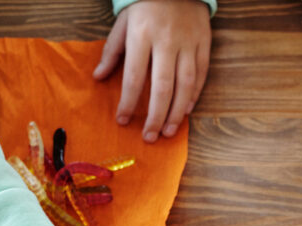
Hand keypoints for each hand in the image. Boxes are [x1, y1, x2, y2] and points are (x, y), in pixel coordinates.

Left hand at [94, 0, 210, 142]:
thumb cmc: (146, 5)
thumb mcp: (124, 23)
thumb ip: (112, 51)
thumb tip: (98, 77)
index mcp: (142, 35)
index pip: (134, 77)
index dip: (128, 102)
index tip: (123, 120)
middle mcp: (166, 41)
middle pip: (162, 87)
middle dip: (155, 116)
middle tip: (149, 137)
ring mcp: (188, 43)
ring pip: (185, 84)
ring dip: (176, 112)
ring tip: (168, 131)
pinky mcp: (203, 43)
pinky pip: (201, 74)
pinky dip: (194, 95)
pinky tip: (185, 111)